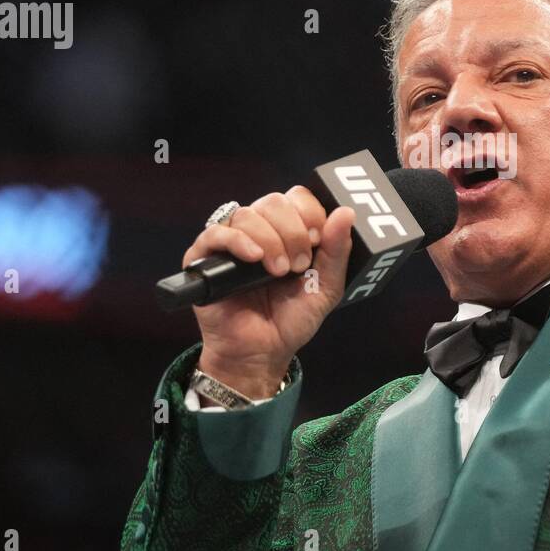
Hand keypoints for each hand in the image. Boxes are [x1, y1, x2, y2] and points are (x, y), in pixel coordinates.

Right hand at [182, 187, 355, 398]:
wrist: (262, 353)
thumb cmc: (291, 320)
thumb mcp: (325, 287)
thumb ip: (337, 251)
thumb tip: (346, 212)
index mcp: (288, 231)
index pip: (296, 197)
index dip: (309, 212)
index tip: (317, 239)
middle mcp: (259, 231)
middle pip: (273, 201)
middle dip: (292, 230)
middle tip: (298, 264)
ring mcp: (231, 243)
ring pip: (247, 214)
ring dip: (269, 240)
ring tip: (278, 271)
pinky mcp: (204, 259)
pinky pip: (214, 233)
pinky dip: (237, 241)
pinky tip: (253, 258)